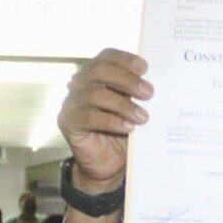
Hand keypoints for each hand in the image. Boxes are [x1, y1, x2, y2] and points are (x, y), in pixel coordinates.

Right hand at [58, 48, 152, 191]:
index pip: (107, 57)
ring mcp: (71, 102)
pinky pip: (89, 117)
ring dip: (123, 104)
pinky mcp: (68, 122)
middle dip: (127, 80)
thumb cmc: (123, 133)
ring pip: (95, 93)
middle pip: (100, 70)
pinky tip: (128, 128)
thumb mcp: (133, 109)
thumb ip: (137, 94)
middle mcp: (80, 84)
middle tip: (149, 93)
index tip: (145, 68)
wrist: (109, 165)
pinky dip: (111, 121)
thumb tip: (155, 83)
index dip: (125, 59)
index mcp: (96, 75)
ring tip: (143, 117)